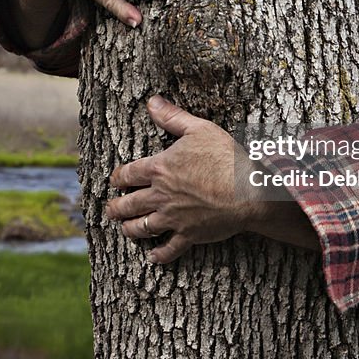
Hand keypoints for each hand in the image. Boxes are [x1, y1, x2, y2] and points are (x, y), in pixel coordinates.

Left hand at [106, 96, 318, 262]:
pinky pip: (168, 249)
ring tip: (124, 228)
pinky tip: (152, 256)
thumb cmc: (225, 157)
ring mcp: (173, 218)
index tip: (113, 180)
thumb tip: (152, 102)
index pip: (128, 174)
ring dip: (129, 228)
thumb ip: (173, 117)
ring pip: (141, 227)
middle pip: (128, 204)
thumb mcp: (200, 129)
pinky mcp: (188, 235)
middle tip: (110, 209)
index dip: (118, 177)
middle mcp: (160, 195)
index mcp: (160, 169)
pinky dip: (158, 255)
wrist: (247, 190)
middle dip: (115, 207)